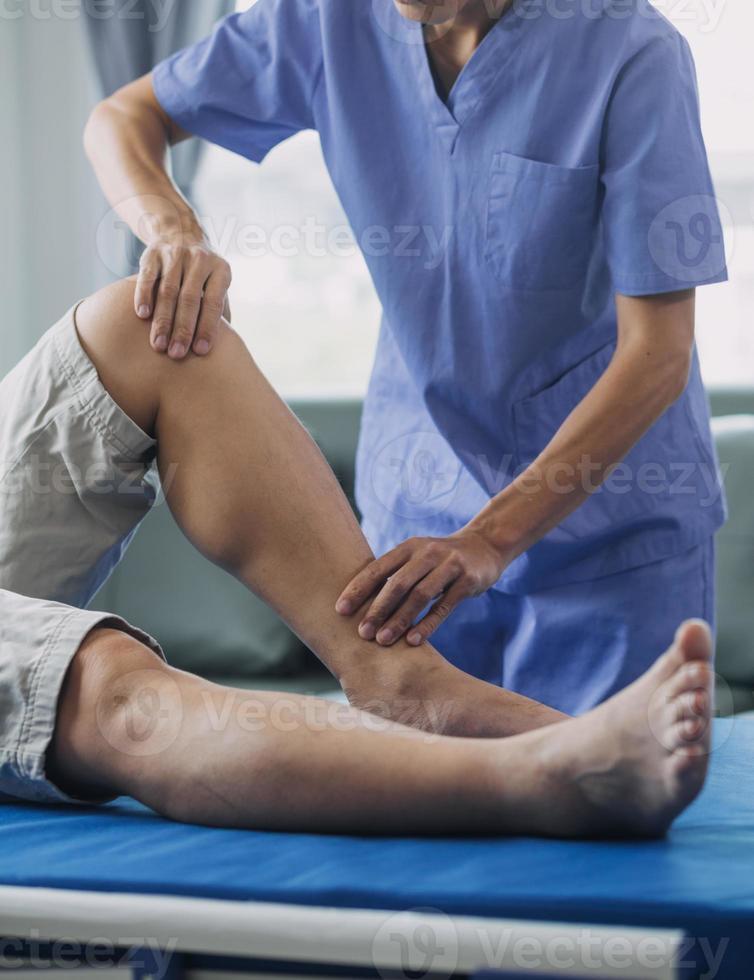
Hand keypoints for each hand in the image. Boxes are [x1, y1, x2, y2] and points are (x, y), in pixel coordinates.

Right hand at [134, 238, 231, 358]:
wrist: (180, 231)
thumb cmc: (203, 272)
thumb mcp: (218, 283)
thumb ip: (222, 310)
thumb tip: (227, 346)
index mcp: (221, 269)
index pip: (213, 302)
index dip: (207, 327)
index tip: (200, 351)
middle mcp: (200, 260)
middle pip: (189, 299)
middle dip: (182, 329)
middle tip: (176, 354)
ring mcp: (175, 254)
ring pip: (168, 291)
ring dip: (162, 320)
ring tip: (158, 345)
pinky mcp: (153, 253)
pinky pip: (147, 277)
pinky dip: (144, 296)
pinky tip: (142, 316)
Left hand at [335, 528, 507, 646]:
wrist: (485, 546)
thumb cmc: (441, 559)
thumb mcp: (418, 556)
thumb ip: (396, 574)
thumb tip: (360, 603)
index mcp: (409, 547)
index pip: (378, 568)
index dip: (358, 589)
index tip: (340, 610)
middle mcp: (427, 553)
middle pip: (397, 583)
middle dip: (377, 609)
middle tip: (362, 633)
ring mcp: (449, 565)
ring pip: (420, 596)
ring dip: (400, 620)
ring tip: (383, 641)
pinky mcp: (467, 580)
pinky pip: (444, 606)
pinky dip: (428, 624)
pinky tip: (414, 640)